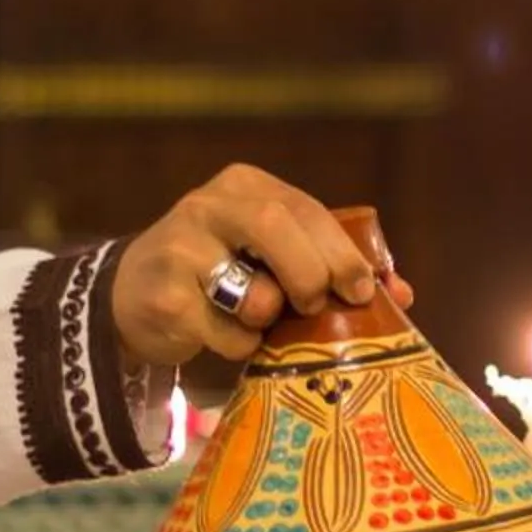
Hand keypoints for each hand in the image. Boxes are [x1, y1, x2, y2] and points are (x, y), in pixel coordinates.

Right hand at [110, 165, 416, 367]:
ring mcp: (180, 249)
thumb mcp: (269, 256)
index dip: (342, 252)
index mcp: (243, 185)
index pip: (306, 208)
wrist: (130, 298)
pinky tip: (225, 336)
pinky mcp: (164, 297)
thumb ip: (327, 265)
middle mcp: (208, 206)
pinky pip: (225, 331)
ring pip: (251, 288)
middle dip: (312, 273)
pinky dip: (239, 345)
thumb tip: (401, 293)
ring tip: (260, 319)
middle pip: (275, 225)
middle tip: (318, 306)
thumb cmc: (218, 274)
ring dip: (270, 316)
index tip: (364, 290)